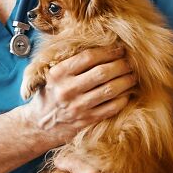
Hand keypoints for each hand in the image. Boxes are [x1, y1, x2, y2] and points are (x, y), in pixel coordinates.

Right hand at [21, 46, 136, 148]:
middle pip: (102, 72)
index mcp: (58, 74)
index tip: (119, 49)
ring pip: (110, 90)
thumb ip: (72, 63)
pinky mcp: (86, 120)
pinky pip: (111, 108)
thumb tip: (102, 48)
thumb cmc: (50, 94)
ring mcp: (78, 107)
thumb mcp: (52, 75)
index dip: (108, 51)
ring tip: (132, 76)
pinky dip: (123, 99)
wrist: (40, 124)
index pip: (88, 57)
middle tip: (129, 63)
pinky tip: (127, 93)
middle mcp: (67, 90)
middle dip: (121, 65)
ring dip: (126, 81)